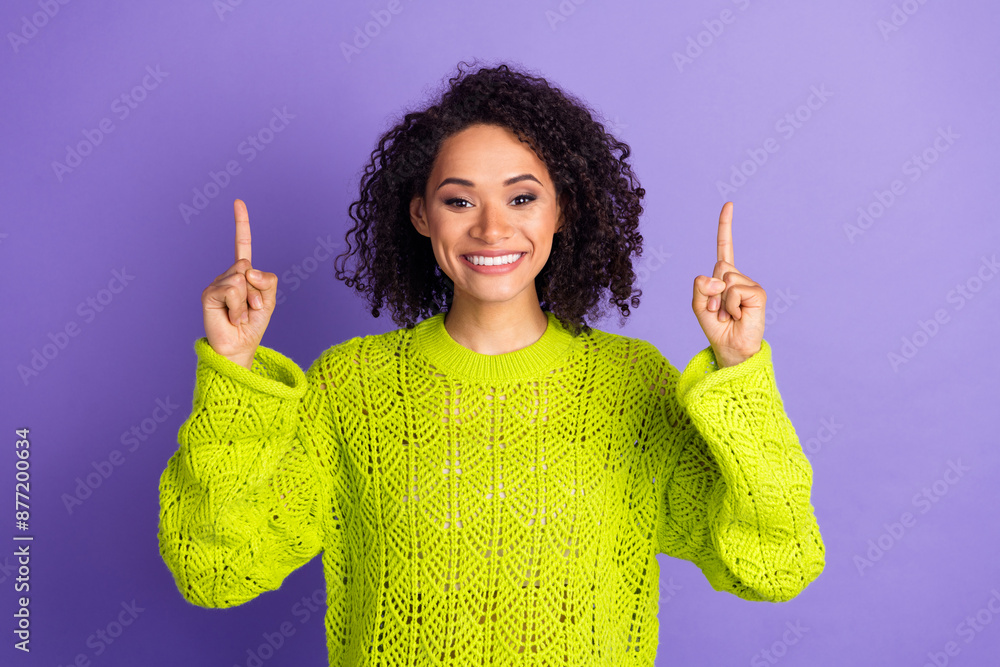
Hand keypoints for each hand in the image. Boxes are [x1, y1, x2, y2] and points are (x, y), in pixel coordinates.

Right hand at [201, 199, 278, 368]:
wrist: (239, 346)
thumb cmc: (253, 324)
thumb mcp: (269, 301)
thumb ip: (266, 281)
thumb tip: (246, 269)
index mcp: (243, 274)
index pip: (241, 244)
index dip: (241, 223)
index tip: (238, 201)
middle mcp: (228, 275)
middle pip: (250, 268)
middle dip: (258, 291)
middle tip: (251, 308)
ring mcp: (217, 283)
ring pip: (242, 279)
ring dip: (248, 301)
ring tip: (240, 314)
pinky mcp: (209, 294)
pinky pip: (232, 289)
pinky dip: (238, 306)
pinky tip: (232, 316)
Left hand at [691, 202, 765, 367]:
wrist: (731, 348)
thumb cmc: (716, 327)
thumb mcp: (699, 306)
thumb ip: (700, 288)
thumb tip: (716, 277)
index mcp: (724, 277)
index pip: (725, 247)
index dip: (726, 226)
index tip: (729, 204)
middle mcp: (738, 277)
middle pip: (718, 267)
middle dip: (710, 292)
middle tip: (717, 311)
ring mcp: (750, 284)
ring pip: (724, 279)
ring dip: (719, 301)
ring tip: (727, 315)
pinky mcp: (757, 293)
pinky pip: (734, 290)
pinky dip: (730, 305)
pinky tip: (737, 315)